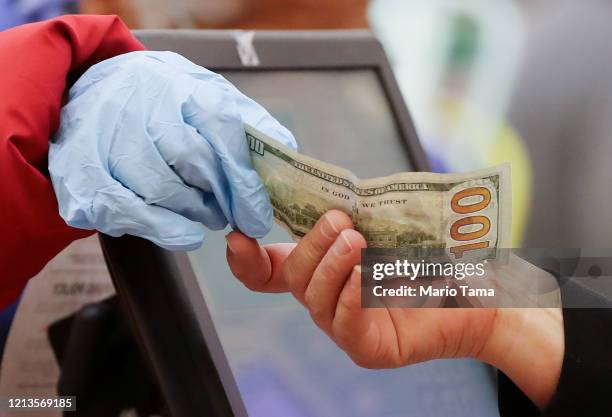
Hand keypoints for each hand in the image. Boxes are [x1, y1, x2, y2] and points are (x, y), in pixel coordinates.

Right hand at [49, 51, 295, 249]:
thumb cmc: (163, 101)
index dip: (244, 180)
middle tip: (233, 215)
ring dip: (193, 213)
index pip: (223, 129)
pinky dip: (163, 229)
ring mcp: (106, 137)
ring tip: (205, 213)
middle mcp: (141, 104)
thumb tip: (286, 155)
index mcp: (180, 84)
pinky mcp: (81, 171)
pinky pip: (128, 211)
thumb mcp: (208, 96)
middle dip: (220, 198)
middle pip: (193, 162)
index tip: (258, 216)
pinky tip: (181, 231)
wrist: (93, 93)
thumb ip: (249, 124)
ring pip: (162, 190)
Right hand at [227, 210, 563, 408]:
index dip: (247, 259)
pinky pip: (343, 324)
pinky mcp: (367, 347)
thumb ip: (357, 212)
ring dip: (331, 265)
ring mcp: (343, 325)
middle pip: (294, 275)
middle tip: (341, 222)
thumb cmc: (435, 255)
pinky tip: (366, 278)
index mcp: (325, 268)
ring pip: (314, 297)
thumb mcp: (390, 224)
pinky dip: (350, 297)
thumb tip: (328, 195)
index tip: (238, 236)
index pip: (270, 270)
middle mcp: (327, 297)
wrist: (482, 293)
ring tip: (357, 242)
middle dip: (311, 244)